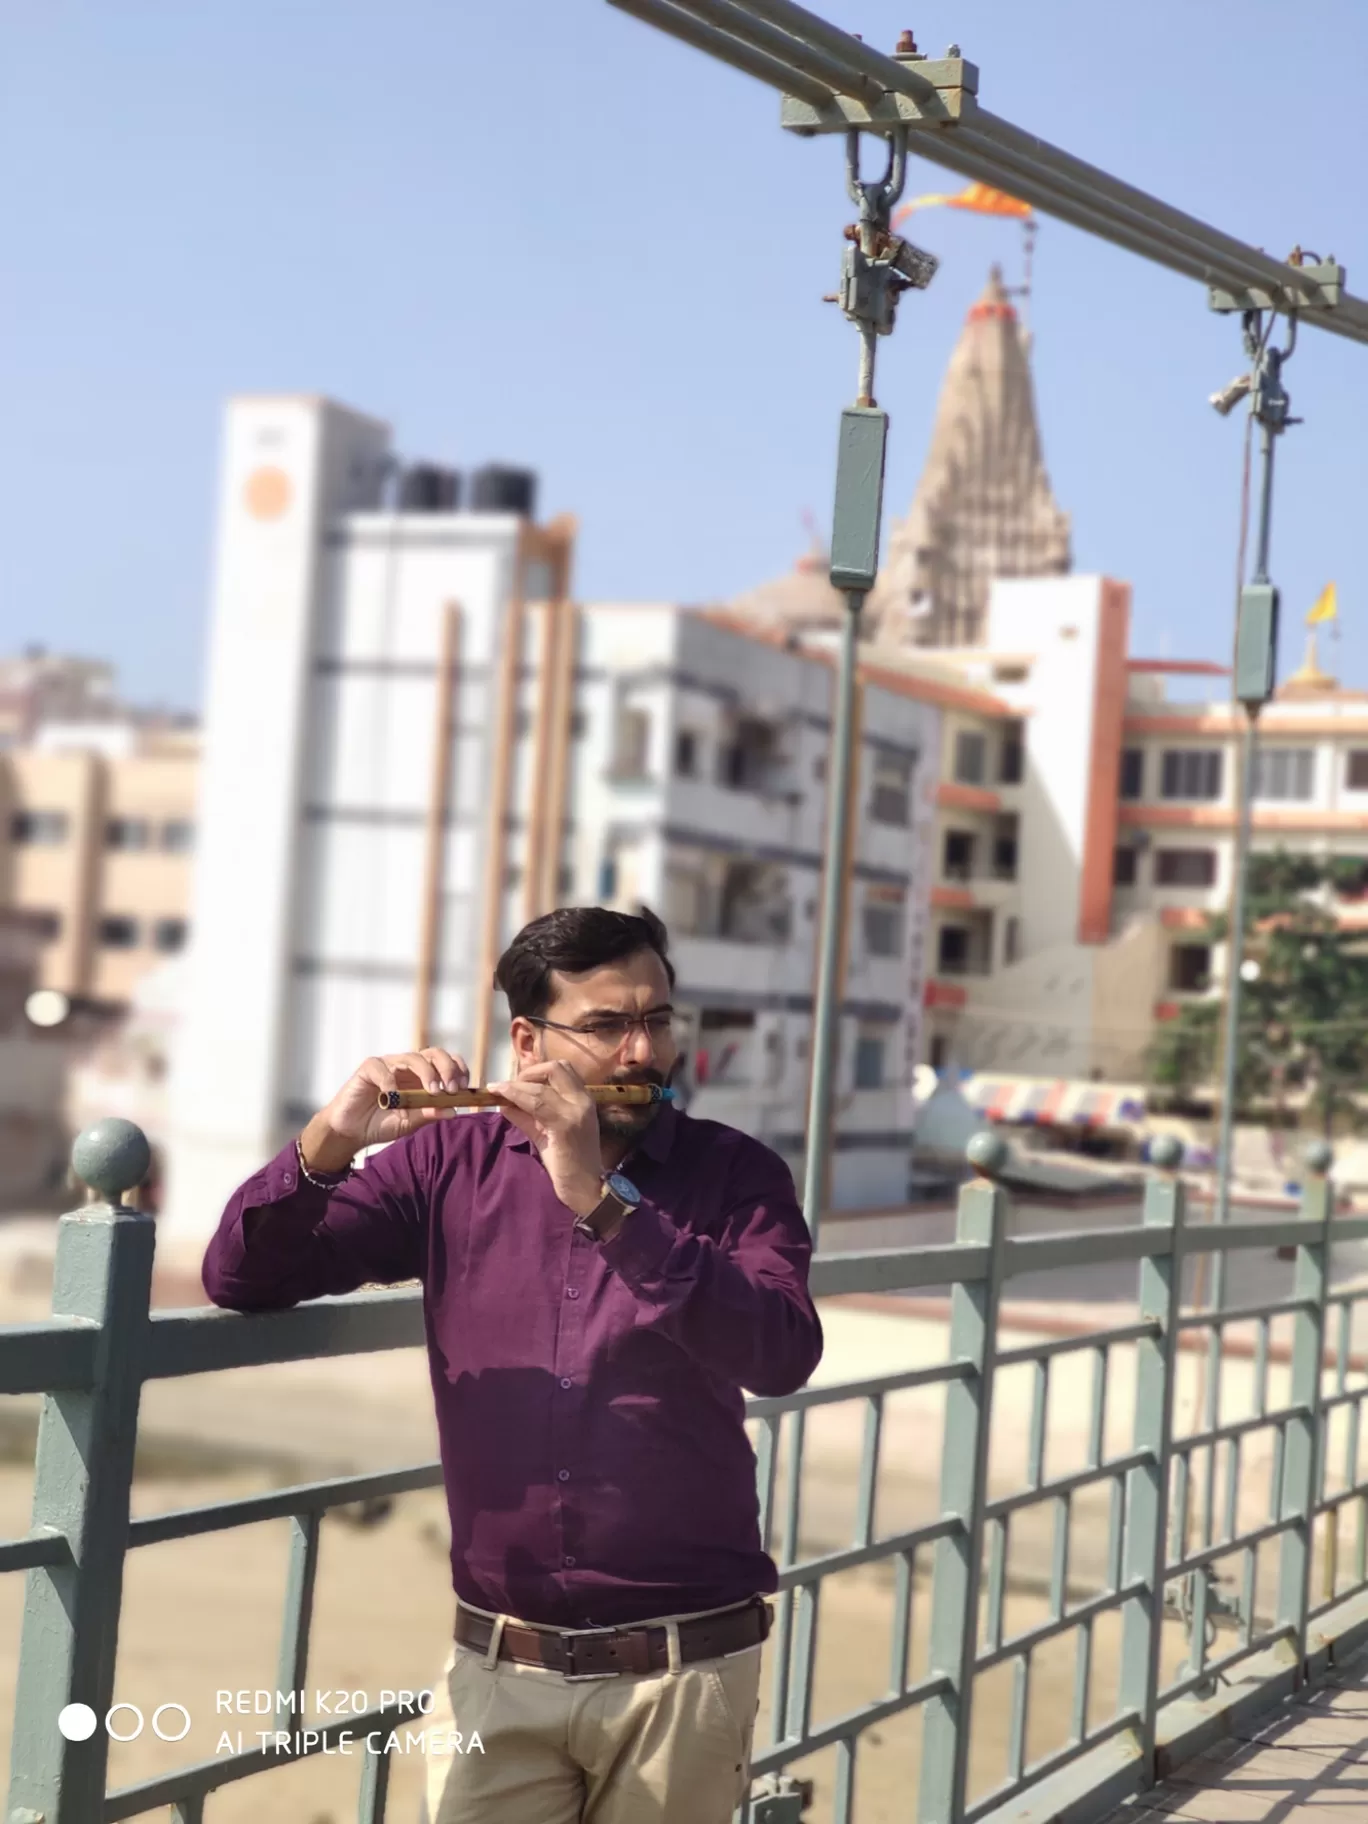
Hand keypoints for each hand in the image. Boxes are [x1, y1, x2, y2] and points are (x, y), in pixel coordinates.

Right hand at [299, 1049, 469, 1173]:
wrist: (352, 1132)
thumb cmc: (382, 1124)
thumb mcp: (410, 1123)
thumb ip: (429, 1114)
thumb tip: (454, 1111)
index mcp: (423, 1077)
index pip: (447, 1063)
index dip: (458, 1071)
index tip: (463, 1089)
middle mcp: (408, 1067)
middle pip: (434, 1053)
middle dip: (448, 1068)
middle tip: (451, 1089)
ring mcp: (389, 1065)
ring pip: (413, 1057)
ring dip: (427, 1073)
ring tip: (433, 1092)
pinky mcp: (369, 1069)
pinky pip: (383, 1069)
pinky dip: (391, 1084)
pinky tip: (394, 1102)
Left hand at [485, 1060, 602, 1216]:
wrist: (586, 1188)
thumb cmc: (569, 1163)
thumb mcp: (547, 1134)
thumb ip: (528, 1116)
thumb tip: (504, 1102)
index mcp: (583, 1100)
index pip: (562, 1069)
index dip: (536, 1070)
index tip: (517, 1081)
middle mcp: (583, 1100)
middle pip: (555, 1068)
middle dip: (527, 1073)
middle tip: (509, 1086)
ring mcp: (575, 1112)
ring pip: (541, 1087)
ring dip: (515, 1086)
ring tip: (497, 1091)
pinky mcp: (565, 1126)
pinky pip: (536, 1104)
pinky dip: (516, 1098)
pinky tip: (503, 1102)